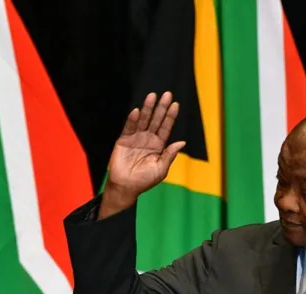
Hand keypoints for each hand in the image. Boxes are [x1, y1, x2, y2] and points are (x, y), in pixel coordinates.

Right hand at [99, 91, 186, 218]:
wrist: (126, 187)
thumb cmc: (144, 181)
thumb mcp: (161, 169)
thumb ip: (170, 155)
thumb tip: (182, 142)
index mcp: (158, 146)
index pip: (166, 127)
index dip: (170, 116)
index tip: (175, 104)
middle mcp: (148, 139)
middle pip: (156, 120)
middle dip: (161, 107)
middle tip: (166, 94)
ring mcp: (135, 139)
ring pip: (143, 120)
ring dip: (148, 108)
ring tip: (152, 96)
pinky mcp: (123, 141)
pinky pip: (129, 128)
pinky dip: (132, 120)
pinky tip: (137, 111)